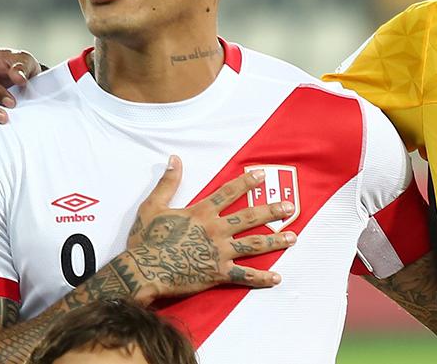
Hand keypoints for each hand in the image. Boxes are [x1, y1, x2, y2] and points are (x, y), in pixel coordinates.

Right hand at [123, 156, 296, 302]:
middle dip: (272, 210)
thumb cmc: (146, 240)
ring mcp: (219, 252)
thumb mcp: (153, 206)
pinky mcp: (218, 273)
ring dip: (275, 240)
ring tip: (293, 237)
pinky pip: (244, 275)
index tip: (262, 175)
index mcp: (202, 212)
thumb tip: (174, 159)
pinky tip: (277, 278)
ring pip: (254, 244)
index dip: (246, 182)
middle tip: (290, 206)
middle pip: (250, 217)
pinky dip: (261, 278)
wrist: (143, 270)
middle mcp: (216, 229)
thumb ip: (168, 183)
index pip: (229, 192)